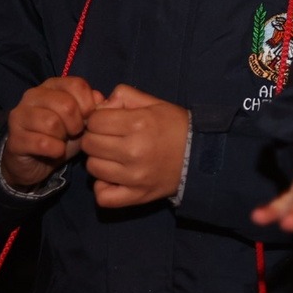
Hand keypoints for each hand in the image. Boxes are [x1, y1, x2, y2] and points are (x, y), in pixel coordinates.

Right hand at [4, 76, 100, 189]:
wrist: (36, 161)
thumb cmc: (63, 136)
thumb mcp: (83, 120)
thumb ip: (96, 107)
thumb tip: (107, 98)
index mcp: (52, 85)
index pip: (77, 85)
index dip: (89, 105)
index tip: (87, 119)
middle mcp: (33, 95)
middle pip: (66, 104)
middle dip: (77, 123)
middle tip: (74, 132)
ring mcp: (20, 116)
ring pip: (52, 123)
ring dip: (64, 137)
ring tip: (62, 141)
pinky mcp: (15, 138)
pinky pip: (42, 143)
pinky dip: (55, 150)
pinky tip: (55, 152)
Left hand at [81, 83, 190, 207]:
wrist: (201, 155)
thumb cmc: (176, 126)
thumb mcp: (154, 103)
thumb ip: (124, 96)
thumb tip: (100, 107)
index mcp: (139, 123)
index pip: (95, 121)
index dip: (99, 119)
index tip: (109, 123)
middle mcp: (134, 150)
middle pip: (90, 144)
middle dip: (96, 138)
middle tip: (110, 139)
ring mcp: (134, 176)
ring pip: (93, 168)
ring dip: (100, 161)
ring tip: (114, 158)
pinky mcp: (137, 195)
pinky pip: (104, 196)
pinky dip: (104, 188)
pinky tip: (113, 179)